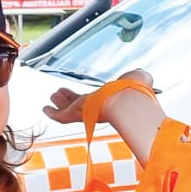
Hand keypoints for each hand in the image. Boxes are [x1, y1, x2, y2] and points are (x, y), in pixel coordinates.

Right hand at [45, 70, 163, 125]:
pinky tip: (45, 109)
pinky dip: (53, 113)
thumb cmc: (136, 90)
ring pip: (69, 109)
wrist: (129, 99)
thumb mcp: (139, 78)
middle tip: (60, 92)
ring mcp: (85, 111)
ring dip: (60, 102)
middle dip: (69, 98)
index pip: (94, 100)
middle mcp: (96, 107)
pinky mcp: (76, 114)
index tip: (81, 93)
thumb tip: (145, 75)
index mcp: (108, 100)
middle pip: (79, 104)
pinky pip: (61, 117)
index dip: (86, 96)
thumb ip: (139, 77)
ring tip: (53, 95)